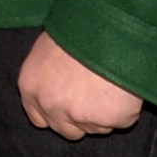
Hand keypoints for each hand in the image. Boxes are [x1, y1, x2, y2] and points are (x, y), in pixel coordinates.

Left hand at [17, 32, 144, 138]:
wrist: (110, 26)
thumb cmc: (80, 28)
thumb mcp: (49, 46)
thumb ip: (47, 74)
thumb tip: (56, 83)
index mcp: (30, 86)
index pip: (39, 118)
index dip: (57, 114)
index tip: (71, 106)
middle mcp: (50, 105)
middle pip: (68, 130)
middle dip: (82, 118)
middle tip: (96, 95)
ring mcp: (80, 116)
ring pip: (97, 128)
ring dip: (105, 113)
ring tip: (112, 83)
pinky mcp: (110, 119)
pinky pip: (122, 121)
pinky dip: (126, 108)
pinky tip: (125, 86)